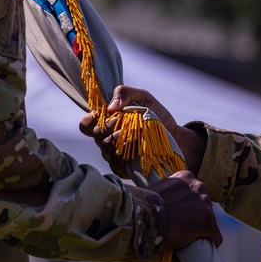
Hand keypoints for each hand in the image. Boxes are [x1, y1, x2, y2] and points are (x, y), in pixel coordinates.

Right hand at [79, 85, 206, 174]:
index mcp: (108, 122)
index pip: (86, 124)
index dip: (89, 119)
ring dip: (117, 139)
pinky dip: (124, 154)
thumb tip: (111, 107)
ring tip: (131, 134)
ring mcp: (114, 155)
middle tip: (120, 120)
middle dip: (107, 127)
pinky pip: (116, 163)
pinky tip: (134, 147)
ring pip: (105, 149)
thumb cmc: (156, 116)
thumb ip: (126, 93)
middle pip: (95, 136)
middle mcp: (107, 139)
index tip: (101, 114)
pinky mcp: (123, 168)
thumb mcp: (144, 98)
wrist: (174, 136)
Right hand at [154, 170, 222, 249]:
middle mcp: (198, 186)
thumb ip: (168, 193)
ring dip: (202, 227)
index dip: (189, 204)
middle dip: (197, 214)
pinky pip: (215, 234)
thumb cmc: (146, 205)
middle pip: (203, 203)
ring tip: (192, 237)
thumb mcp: (158, 190)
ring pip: (210, 219)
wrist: (146, 217)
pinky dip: (211, 240)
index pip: (194, 191)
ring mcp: (204, 203)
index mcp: (186, 177)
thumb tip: (166, 203)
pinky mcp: (207, 221)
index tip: (182, 212)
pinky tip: (205, 245)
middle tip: (185, 225)